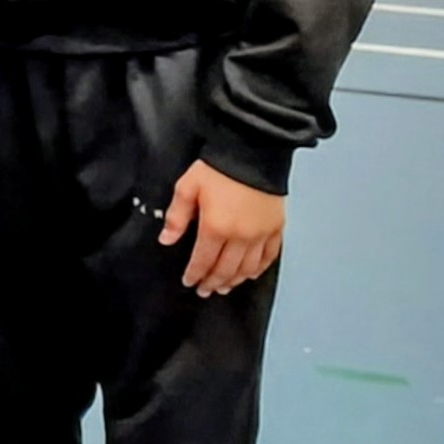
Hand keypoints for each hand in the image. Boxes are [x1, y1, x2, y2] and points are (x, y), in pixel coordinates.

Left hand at [162, 160, 285, 296]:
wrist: (253, 152)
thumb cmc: (216, 169)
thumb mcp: (187, 188)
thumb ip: (176, 217)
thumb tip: (166, 241)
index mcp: (215, 228)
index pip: (203, 260)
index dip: (195, 274)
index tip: (189, 282)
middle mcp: (240, 237)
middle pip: (226, 269)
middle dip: (213, 282)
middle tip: (205, 291)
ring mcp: (261, 234)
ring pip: (248, 268)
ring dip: (234, 280)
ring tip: (224, 287)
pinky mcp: (276, 228)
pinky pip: (269, 256)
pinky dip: (258, 269)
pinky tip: (250, 274)